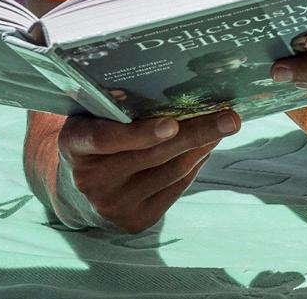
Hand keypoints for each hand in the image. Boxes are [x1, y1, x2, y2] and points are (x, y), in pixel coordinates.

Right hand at [53, 110, 239, 231]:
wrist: (82, 183)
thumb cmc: (101, 130)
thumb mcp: (100, 112)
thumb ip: (124, 102)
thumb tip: (183, 85)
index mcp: (75, 143)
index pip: (105, 138)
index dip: (139, 133)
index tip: (171, 124)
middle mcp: (89, 179)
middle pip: (153, 155)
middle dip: (197, 133)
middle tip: (231, 118)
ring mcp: (111, 205)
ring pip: (172, 171)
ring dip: (203, 146)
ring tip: (223, 126)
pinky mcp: (134, 221)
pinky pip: (176, 187)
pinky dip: (196, 164)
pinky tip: (205, 147)